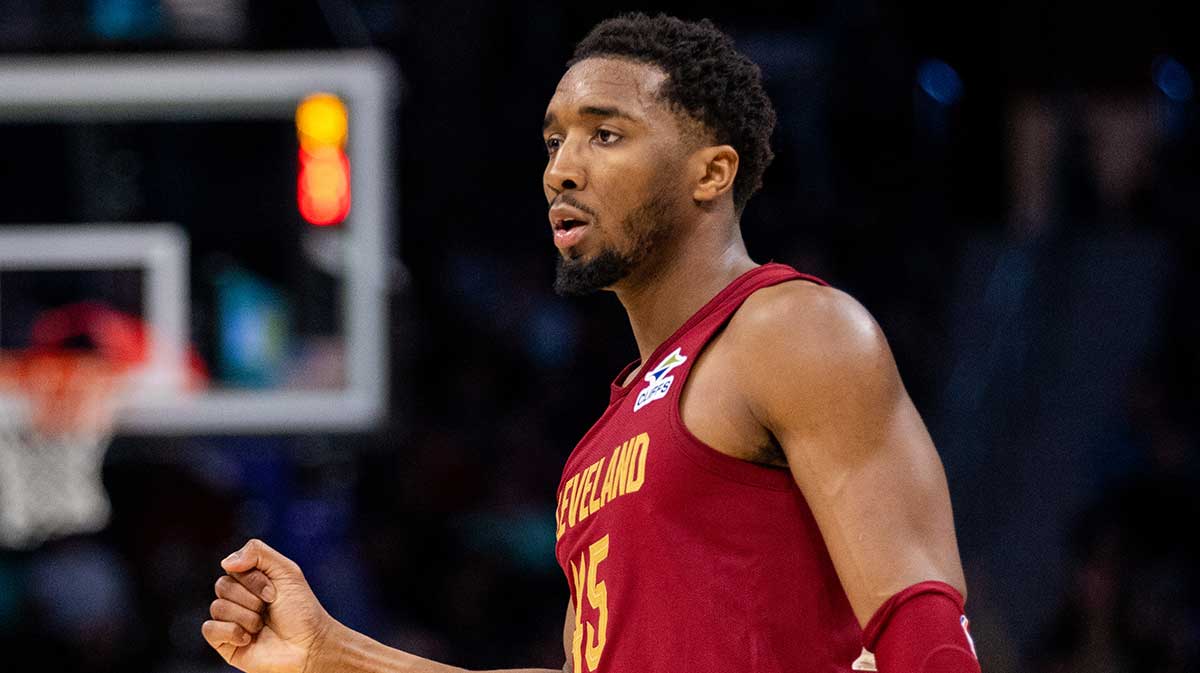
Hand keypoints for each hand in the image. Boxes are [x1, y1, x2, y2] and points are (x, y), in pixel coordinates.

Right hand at [202, 539, 336, 672]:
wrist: (308, 646)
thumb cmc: (301, 609)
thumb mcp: (286, 570)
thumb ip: (258, 552)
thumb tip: (225, 561)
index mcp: (250, 580)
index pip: (233, 567)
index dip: (254, 580)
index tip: (275, 593)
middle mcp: (238, 598)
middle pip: (222, 586)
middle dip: (251, 598)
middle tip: (269, 608)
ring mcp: (230, 620)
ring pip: (218, 607)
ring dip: (247, 617)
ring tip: (262, 626)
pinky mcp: (224, 643)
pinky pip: (209, 628)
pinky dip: (231, 632)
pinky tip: (248, 639)